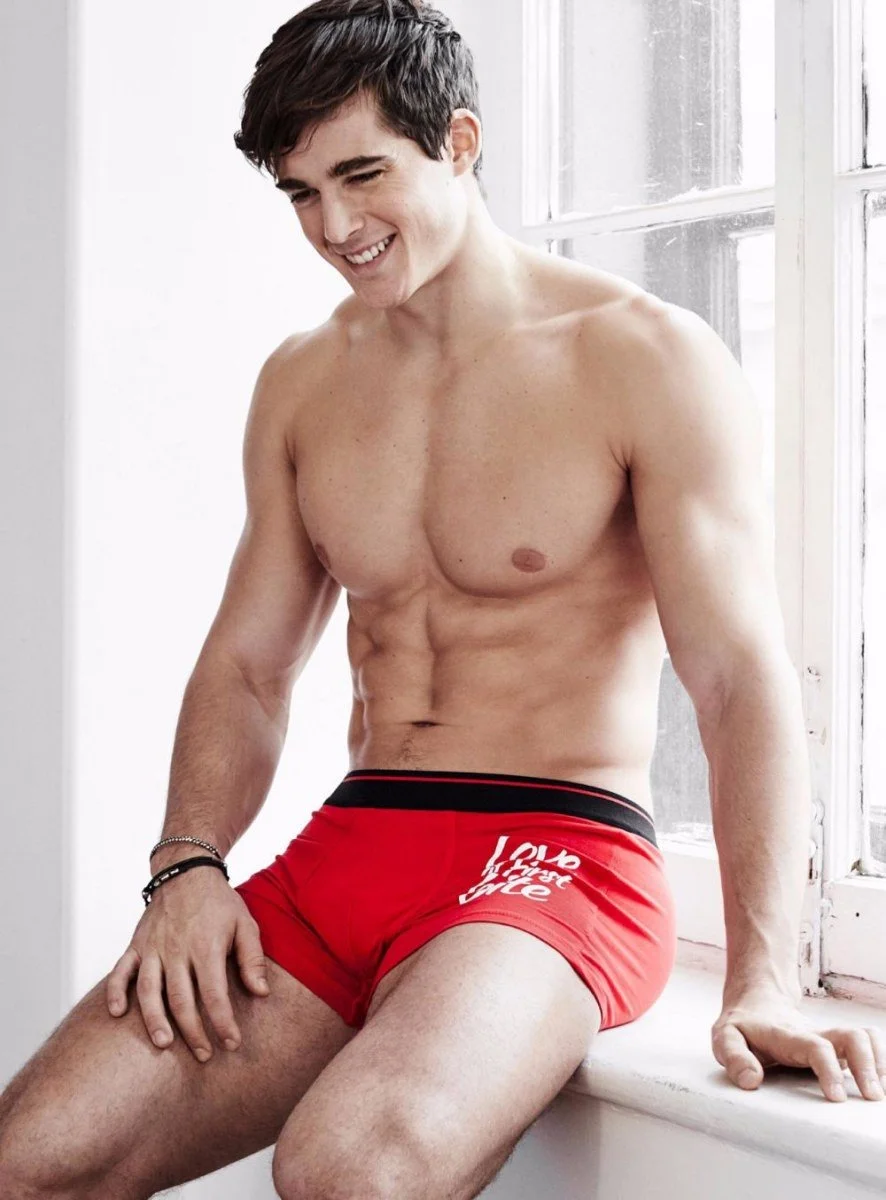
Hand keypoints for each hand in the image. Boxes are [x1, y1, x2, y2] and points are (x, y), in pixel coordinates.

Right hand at [105, 869, 269, 1062]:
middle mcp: (177, 949)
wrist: (187, 870)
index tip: (232, 1043)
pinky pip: (121, 971)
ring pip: (149, 991)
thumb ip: (253, 959)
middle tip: (204, 1055)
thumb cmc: (220, 902)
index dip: (223, 1022)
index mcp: (207, 946)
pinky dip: (115, 992)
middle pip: (182, 1000)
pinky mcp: (136, 945)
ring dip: (155, 1020)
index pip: (214, 994)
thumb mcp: (246, 923)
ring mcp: (153, 947)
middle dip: (193, 1032)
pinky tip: (117, 1014)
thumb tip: (262, 993)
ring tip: (164, 1045)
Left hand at [712, 991, 885, 1101]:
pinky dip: (879, 1060)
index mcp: (788, 1036)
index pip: (816, 1047)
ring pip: (864, 1038)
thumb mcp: (724, 1037)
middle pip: (852, 1037)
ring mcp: (829, 1039)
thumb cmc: (742, 1025)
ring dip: (878, 1062)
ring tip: (877, 1093)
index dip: (829, 1069)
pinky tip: (877, 1081)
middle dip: (867, 1064)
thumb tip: (751, 1081)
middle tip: (872, 1097)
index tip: (837, 1097)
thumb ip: (734, 1057)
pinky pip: (866, 1045)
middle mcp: (815, 1035)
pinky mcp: (837, 1046)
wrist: (756, 1002)